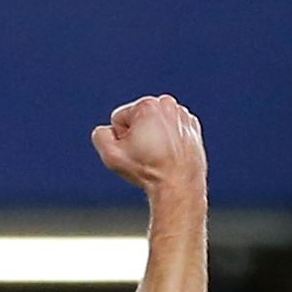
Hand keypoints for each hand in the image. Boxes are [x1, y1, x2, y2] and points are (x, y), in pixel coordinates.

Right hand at [92, 94, 206, 194]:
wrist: (179, 186)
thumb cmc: (147, 171)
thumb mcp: (112, 156)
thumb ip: (100, 136)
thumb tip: (107, 130)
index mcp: (147, 105)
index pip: (119, 119)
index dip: (121, 139)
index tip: (135, 152)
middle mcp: (167, 104)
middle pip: (138, 119)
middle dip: (138, 135)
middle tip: (148, 155)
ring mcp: (182, 115)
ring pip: (155, 124)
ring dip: (154, 137)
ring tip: (160, 156)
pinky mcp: (192, 127)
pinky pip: (172, 130)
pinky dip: (170, 140)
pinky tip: (171, 155)